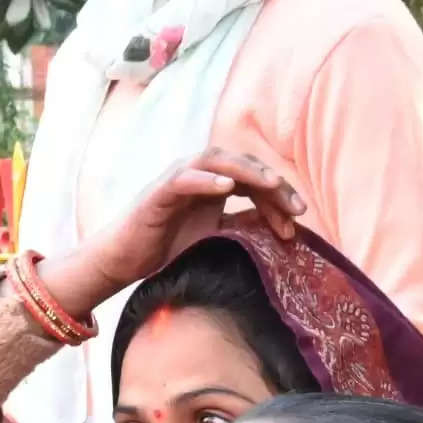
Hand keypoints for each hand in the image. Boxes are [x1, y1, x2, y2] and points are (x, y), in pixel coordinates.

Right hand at [37, 145, 304, 323]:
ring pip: (215, 160)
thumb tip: (280, 224)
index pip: (253, 180)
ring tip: (271, 184)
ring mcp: (177, 181)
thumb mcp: (215, 238)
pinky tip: (226, 186)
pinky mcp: (157, 193)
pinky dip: (205, 178)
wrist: (123, 262)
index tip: (296, 223)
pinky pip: (183, 178)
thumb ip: (243, 225)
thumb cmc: (166, 249)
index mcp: (213, 185)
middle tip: (298, 207)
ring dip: (246, 170)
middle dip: (272, 183)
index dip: (278, 197)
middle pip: (242, 165)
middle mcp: (198, 176)